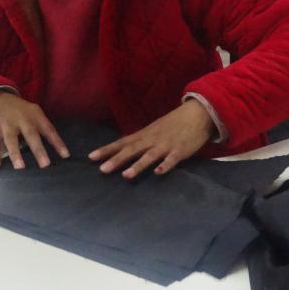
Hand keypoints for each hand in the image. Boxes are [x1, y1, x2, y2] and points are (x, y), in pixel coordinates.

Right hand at [0, 90, 68, 169]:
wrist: (2, 98)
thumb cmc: (23, 110)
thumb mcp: (36, 113)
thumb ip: (44, 127)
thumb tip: (56, 147)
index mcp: (35, 116)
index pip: (49, 130)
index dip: (57, 142)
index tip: (65, 155)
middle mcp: (22, 120)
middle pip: (31, 135)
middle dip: (38, 150)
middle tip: (45, 164)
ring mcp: (8, 125)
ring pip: (11, 139)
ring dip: (15, 153)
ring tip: (20, 167)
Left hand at [88, 99, 213, 178]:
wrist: (198, 114)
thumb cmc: (174, 124)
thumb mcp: (154, 130)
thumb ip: (141, 140)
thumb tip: (124, 150)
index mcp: (145, 135)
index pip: (122, 142)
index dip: (107, 149)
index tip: (91, 157)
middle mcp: (152, 139)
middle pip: (132, 150)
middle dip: (117, 159)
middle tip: (102, 169)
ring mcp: (166, 145)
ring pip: (149, 156)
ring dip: (138, 165)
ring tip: (126, 175)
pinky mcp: (180, 150)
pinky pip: (172, 159)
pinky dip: (165, 166)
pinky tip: (158, 174)